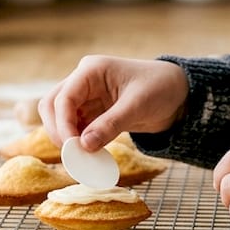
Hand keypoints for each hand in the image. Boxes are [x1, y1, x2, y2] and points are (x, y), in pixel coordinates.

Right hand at [40, 55, 188, 151]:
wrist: (177, 93)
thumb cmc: (160, 89)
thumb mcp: (137, 106)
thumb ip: (110, 124)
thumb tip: (84, 146)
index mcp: (92, 70)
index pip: (63, 98)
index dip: (63, 124)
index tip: (73, 148)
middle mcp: (83, 81)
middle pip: (52, 106)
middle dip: (58, 130)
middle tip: (72, 155)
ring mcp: (86, 96)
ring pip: (60, 117)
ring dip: (66, 138)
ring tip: (81, 159)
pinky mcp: (92, 112)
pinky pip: (75, 127)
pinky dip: (78, 142)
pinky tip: (89, 156)